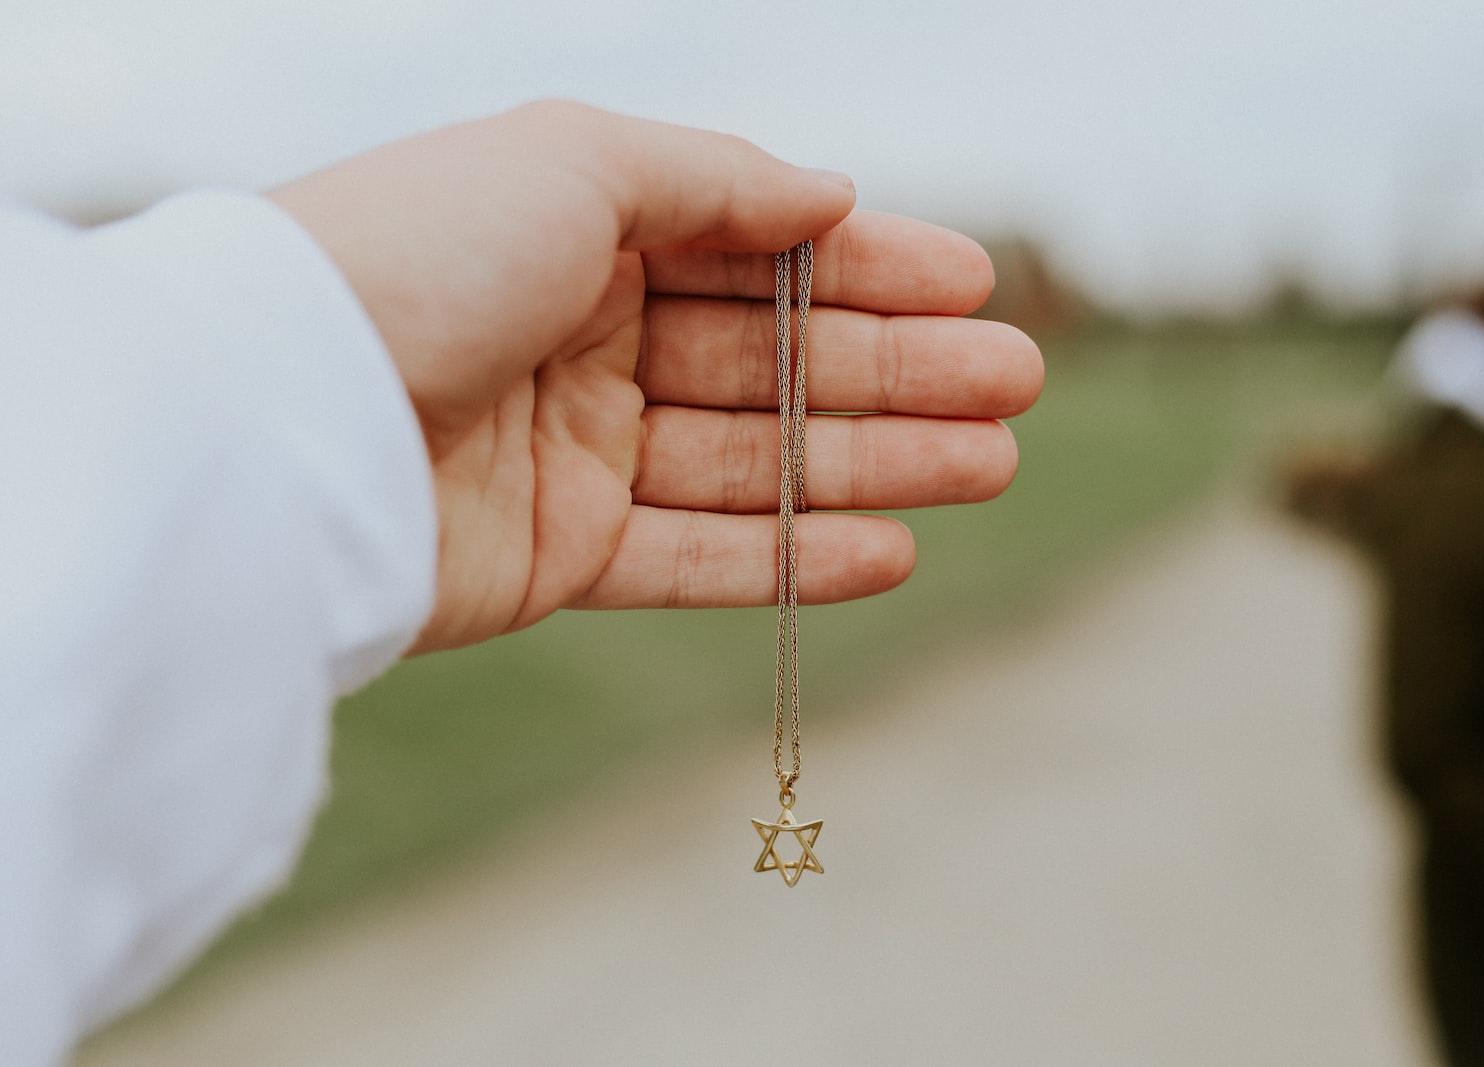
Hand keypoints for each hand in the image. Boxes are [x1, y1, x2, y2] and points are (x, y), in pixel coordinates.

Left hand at [270, 102, 1042, 652]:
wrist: (280, 417)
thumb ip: (718, 180)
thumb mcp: (578, 160)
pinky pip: (699, 559)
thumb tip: (833, 197)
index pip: (761, 252)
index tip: (978, 288)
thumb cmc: (418, 253)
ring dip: (877, 467)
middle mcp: (582, 337)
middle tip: (1015, 390)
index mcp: (583, 231)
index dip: (874, 270)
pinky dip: (795, 560)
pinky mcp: (558, 557)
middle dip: (899, 373)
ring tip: (991, 466)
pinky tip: (894, 553)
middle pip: (776, 362)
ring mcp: (574, 451)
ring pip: (757, 464)